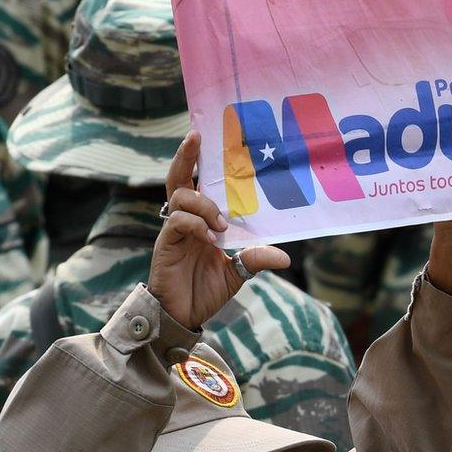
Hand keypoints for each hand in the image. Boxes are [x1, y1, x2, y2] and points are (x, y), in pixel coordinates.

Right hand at [149, 133, 287, 329]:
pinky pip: (179, 221)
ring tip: (222, 224)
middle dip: (186, 155)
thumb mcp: (237, 272)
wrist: (183, 316)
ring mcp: (175, 230)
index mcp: (201, 219)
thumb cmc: (205, 291)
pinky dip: (197, 224)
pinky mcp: (166, 243)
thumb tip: (285, 256)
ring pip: (181, 196)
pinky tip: (211, 237)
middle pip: (179, 177)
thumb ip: (255, 258)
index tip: (208, 135)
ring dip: (204, 203)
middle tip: (195, 136)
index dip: (201, 160)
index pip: (199, 182)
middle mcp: (186, 219)